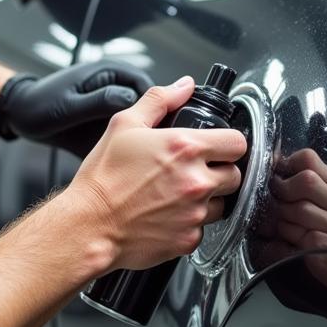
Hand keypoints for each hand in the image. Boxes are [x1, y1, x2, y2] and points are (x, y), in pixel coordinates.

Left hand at [0, 61, 153, 155]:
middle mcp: (116, 85)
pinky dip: (123, 144)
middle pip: (149, 107)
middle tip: (144, 151)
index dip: (155, 112)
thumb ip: (100, 101)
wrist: (19, 114)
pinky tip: (117, 158)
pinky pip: (124, 131)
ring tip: (131, 156)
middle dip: (148, 128)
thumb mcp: (69, 105)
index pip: (149, 90)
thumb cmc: (38, 105)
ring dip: (136, 138)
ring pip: (139, 122)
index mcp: (110, 71)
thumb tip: (131, 100)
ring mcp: (112, 103)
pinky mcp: (107, 119)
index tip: (153, 135)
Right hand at [62, 78, 246, 270]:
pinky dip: (190, 223)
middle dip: (220, 172)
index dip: (228, 143)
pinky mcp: (188, 240)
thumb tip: (184, 86)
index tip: (217, 148)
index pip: (237, 143)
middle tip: (194, 172)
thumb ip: (159, 100)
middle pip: (235, 175)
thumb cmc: (103, 179)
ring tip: (179, 195)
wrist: (88, 225)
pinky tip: (168, 216)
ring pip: (223, 204)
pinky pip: (202, 229)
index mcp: (186, 148)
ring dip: (208, 199)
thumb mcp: (124, 125)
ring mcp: (195, 213)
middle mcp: (196, 181)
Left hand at [264, 148, 326, 251]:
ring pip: (300, 209)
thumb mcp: (312, 197)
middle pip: (306, 180)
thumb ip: (296, 178)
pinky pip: (298, 233)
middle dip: (284, 191)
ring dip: (284, 218)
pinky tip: (293, 240)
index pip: (307, 157)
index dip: (286, 166)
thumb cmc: (317, 225)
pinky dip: (288, 237)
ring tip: (287, 225)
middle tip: (279, 202)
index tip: (280, 178)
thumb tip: (271, 160)